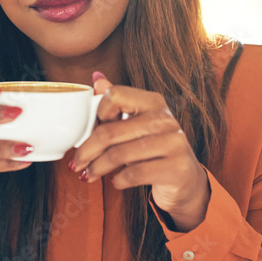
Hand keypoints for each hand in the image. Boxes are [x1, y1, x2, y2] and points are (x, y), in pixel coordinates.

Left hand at [68, 72, 210, 231]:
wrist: (186, 178)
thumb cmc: (154, 149)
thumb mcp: (137, 124)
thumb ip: (118, 102)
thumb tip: (97, 79)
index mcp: (154, 101)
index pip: (115, 95)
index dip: (98, 113)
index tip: (92, 128)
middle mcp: (166, 119)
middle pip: (110, 131)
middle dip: (86, 151)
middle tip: (75, 163)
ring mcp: (174, 143)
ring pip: (119, 155)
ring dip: (98, 168)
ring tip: (89, 174)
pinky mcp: (176, 168)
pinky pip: (134, 174)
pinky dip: (118, 180)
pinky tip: (115, 181)